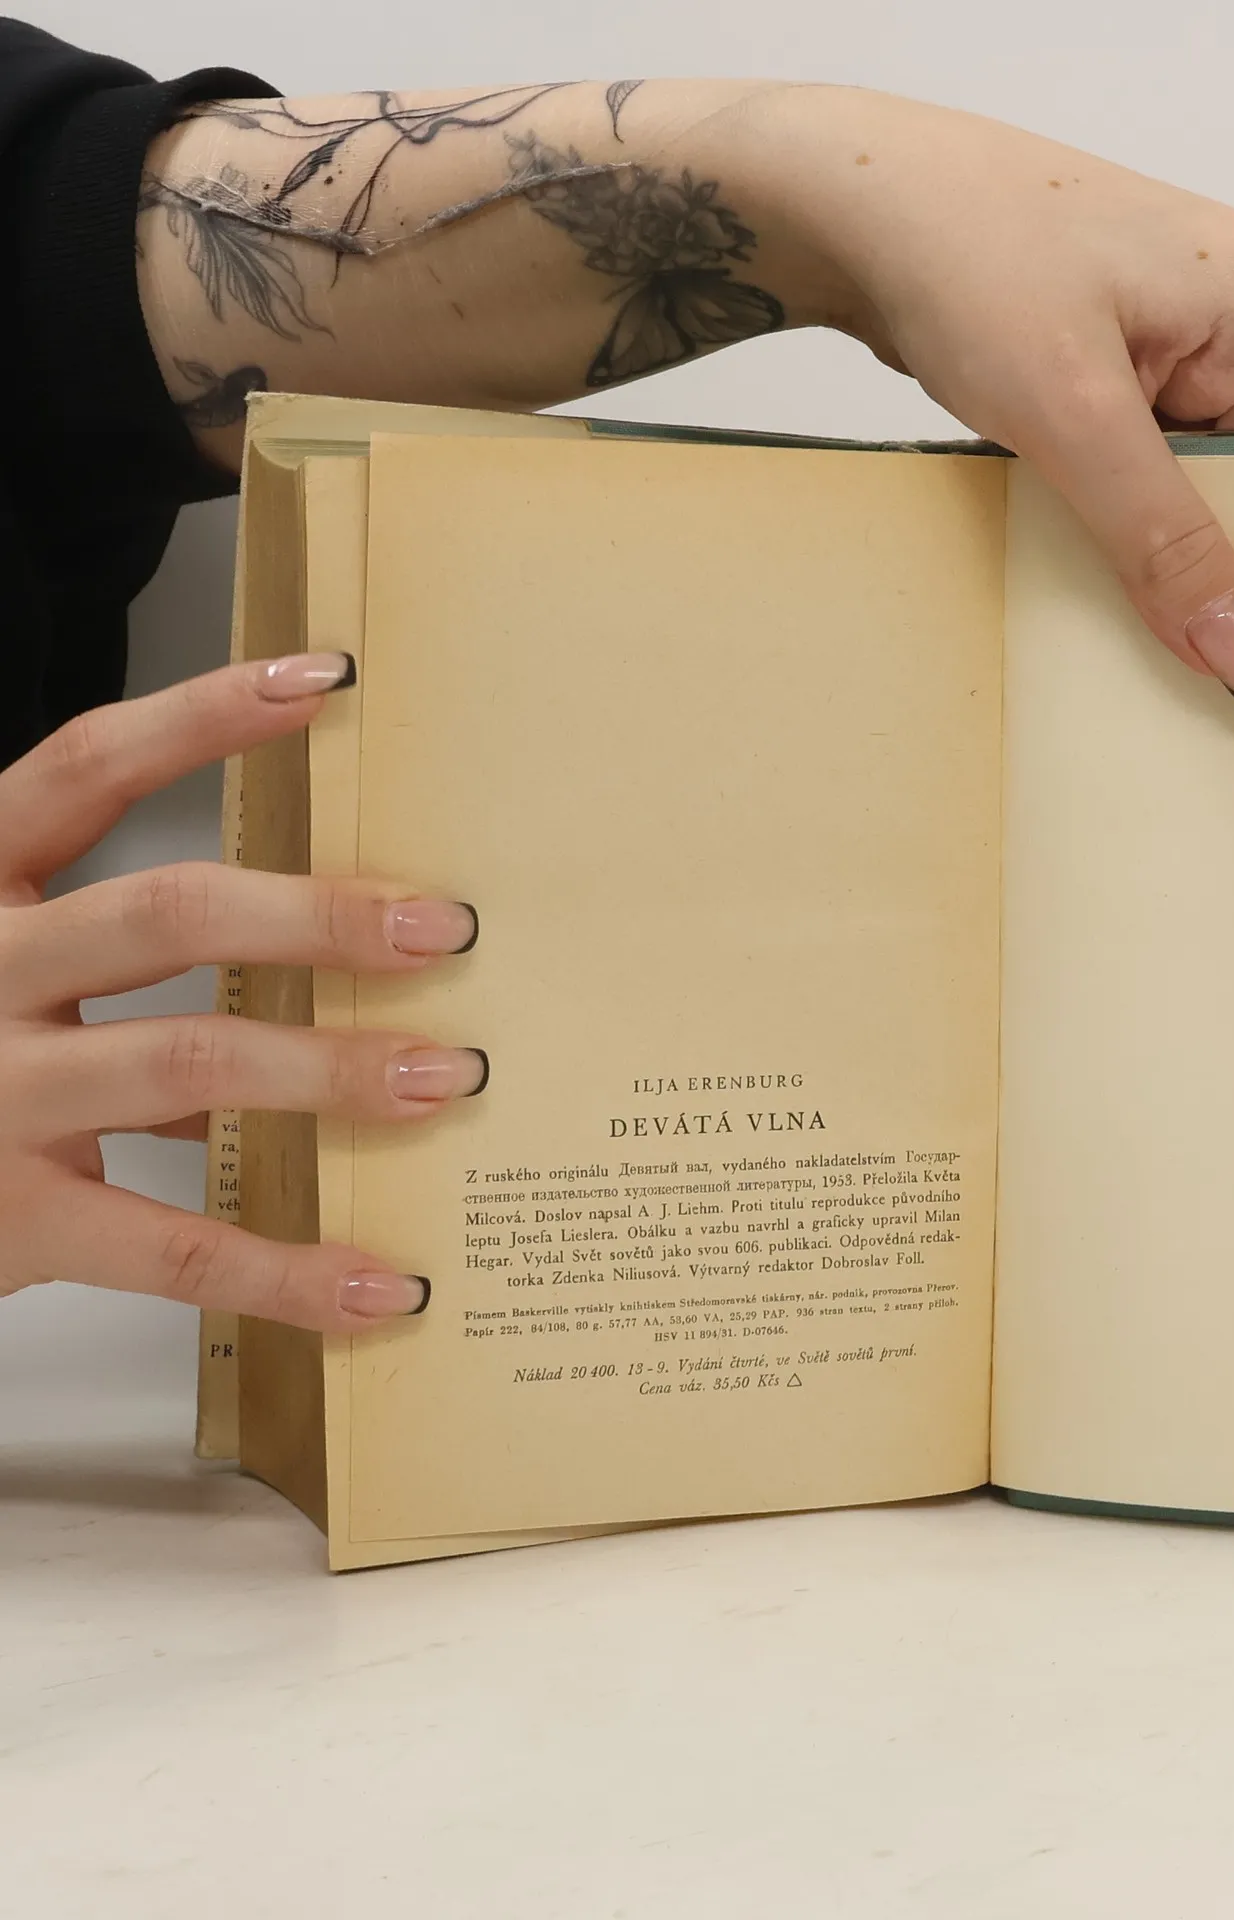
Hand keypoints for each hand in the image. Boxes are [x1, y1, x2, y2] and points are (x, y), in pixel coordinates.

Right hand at [0, 656, 484, 1332]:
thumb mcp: (6, 985)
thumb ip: (128, 976)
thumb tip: (322, 967)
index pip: (85, 771)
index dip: (201, 720)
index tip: (320, 680)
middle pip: (167, 912)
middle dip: (318, 917)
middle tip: (443, 930)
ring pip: (189, 1058)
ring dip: (332, 1068)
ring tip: (447, 1077)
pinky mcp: (12, 1217)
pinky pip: (175, 1242)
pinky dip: (288, 1268)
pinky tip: (377, 1283)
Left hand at [752, 88, 1233, 700]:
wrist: (849, 201)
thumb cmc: (966, 264)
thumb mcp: (1074, 418)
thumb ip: (1163, 541)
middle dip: (1203, 559)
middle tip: (1168, 654)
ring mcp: (1176, 327)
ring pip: (1187, 478)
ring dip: (1144, 537)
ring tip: (1105, 594)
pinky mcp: (1115, 349)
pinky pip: (1137, 456)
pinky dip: (1106, 505)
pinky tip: (1071, 539)